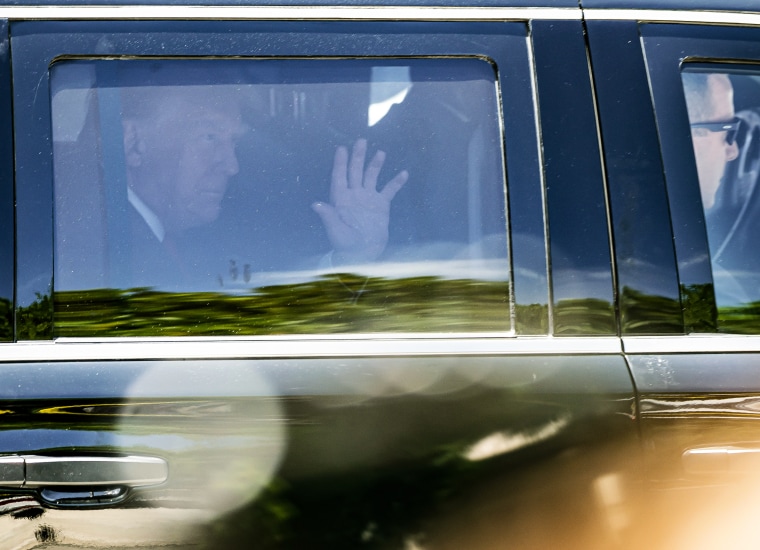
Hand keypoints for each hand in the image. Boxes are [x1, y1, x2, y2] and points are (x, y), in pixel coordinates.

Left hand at [312, 139, 407, 263]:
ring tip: (380, 153)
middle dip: (358, 157)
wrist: (363, 254)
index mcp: (341, 199)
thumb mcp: (336, 231)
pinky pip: (389, 190)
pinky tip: (403, 173)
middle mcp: (354, 195)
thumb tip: (316, 204)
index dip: (340, 163)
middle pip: (355, 172)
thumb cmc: (345, 244)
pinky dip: (396, 182)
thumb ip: (328, 216)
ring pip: (371, 177)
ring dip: (375, 165)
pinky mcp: (381, 205)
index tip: (341, 149)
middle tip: (361, 141)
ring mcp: (368, 199)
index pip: (340, 177)